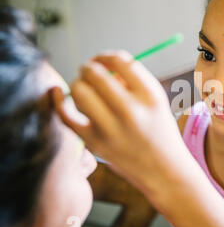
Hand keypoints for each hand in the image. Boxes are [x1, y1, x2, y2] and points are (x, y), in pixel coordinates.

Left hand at [52, 50, 186, 195]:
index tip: (104, 60)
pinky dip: (58, 101)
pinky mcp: (95, 143)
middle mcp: (131, 111)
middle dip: (89, 67)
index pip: (120, 61)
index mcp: (150, 96)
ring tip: (86, 89)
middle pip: (96, 73)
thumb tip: (101, 66)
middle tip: (89, 71)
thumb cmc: (159, 130)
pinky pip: (67, 116)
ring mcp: (111, 129)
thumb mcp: (158, 101)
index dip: (107, 56)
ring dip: (78, 83)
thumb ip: (133, 81)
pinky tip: (57, 93)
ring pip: (79, 91)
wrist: (164, 170)